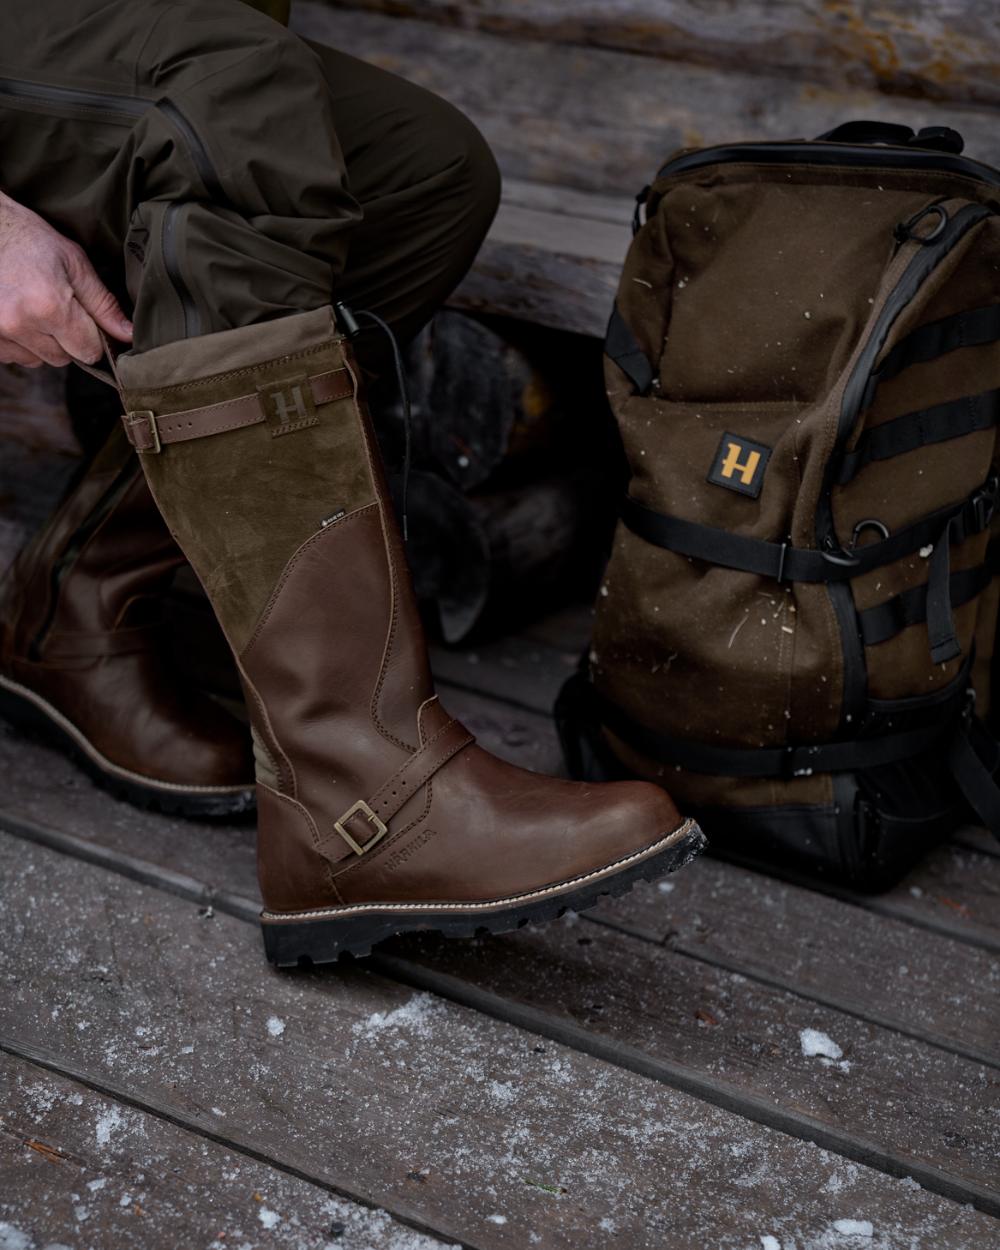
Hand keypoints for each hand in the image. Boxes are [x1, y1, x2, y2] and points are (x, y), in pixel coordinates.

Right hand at [0, 191, 132, 367]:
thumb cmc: (31, 240)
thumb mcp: (74, 263)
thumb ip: (103, 304)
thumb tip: (128, 335)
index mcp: (49, 306)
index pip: (88, 351)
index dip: (92, 337)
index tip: (84, 317)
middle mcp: (20, 324)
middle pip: (63, 359)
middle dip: (66, 339)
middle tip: (54, 305)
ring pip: (38, 360)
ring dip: (42, 342)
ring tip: (32, 307)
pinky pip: (15, 356)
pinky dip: (20, 342)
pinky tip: (16, 314)